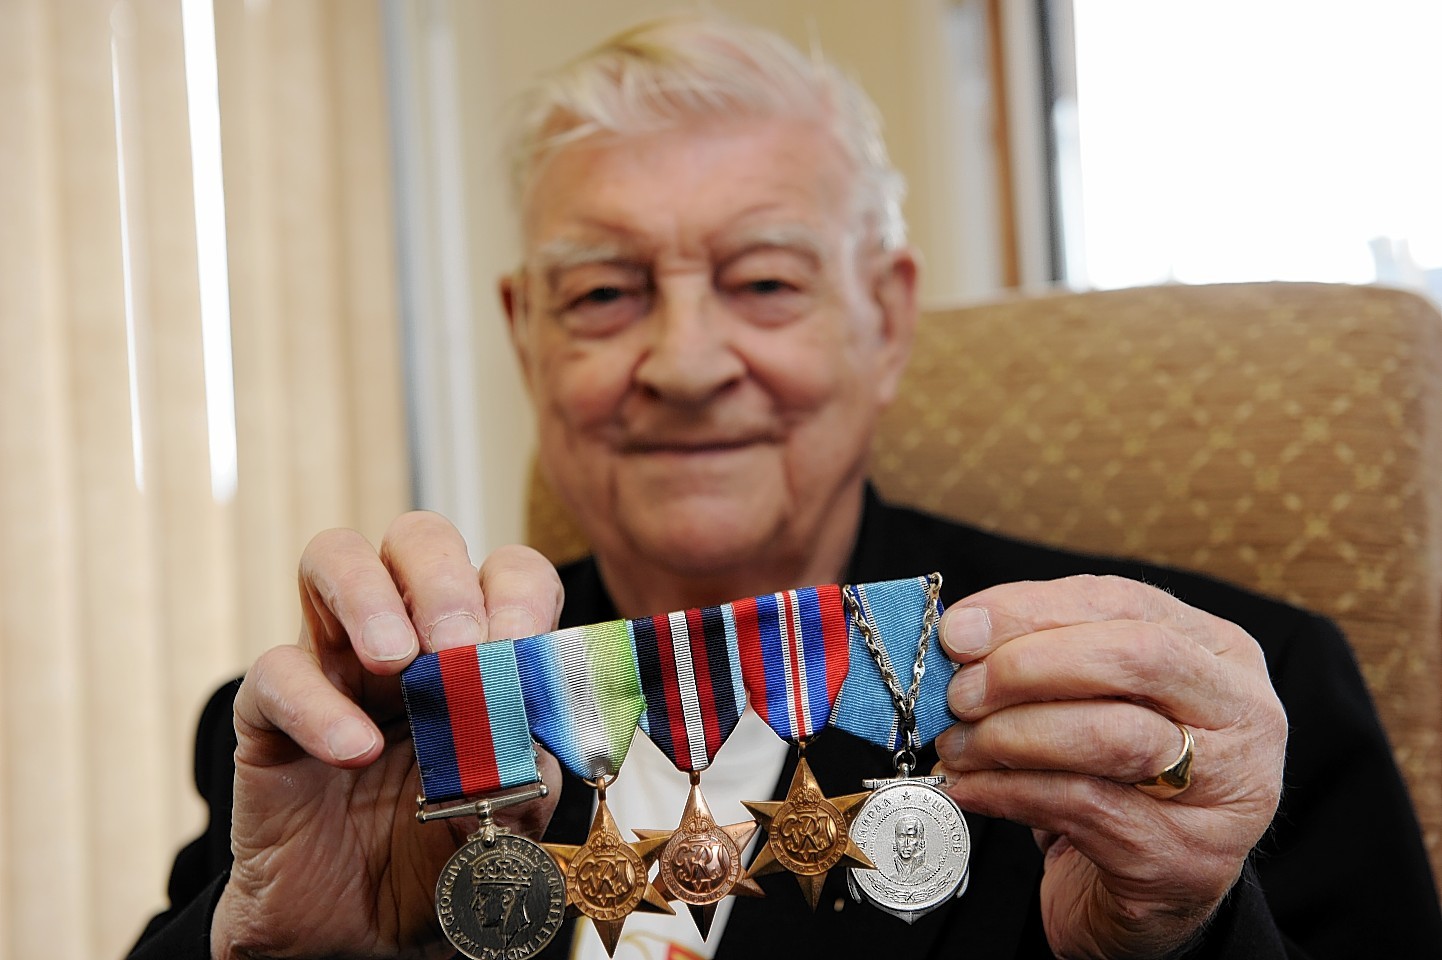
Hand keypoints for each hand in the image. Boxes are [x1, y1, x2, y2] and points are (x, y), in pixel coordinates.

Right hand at [211, 513, 564, 959]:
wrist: (362, 936)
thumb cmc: (443, 856)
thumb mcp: (514, 814)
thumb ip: (535, 760)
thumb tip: (542, 711)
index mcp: (478, 649)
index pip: (506, 572)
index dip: (518, 592)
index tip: (522, 644)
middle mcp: (406, 637)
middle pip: (417, 539)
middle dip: (443, 575)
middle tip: (460, 641)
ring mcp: (335, 665)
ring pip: (332, 559)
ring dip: (369, 595)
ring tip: (398, 661)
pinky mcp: (268, 714)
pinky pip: (275, 671)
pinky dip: (317, 705)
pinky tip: (355, 752)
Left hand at [932, 574, 1285, 959]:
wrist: (1150, 896)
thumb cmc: (1117, 779)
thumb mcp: (1095, 701)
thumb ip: (1044, 658)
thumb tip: (961, 634)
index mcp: (1219, 652)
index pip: (1122, 602)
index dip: (1030, 609)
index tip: (958, 631)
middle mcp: (1243, 713)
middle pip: (1134, 658)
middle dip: (1027, 667)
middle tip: (959, 692)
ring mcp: (1228, 790)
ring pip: (1112, 735)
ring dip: (1012, 735)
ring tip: (956, 744)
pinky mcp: (1190, 858)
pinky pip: (1084, 806)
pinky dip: (1009, 792)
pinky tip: (968, 788)